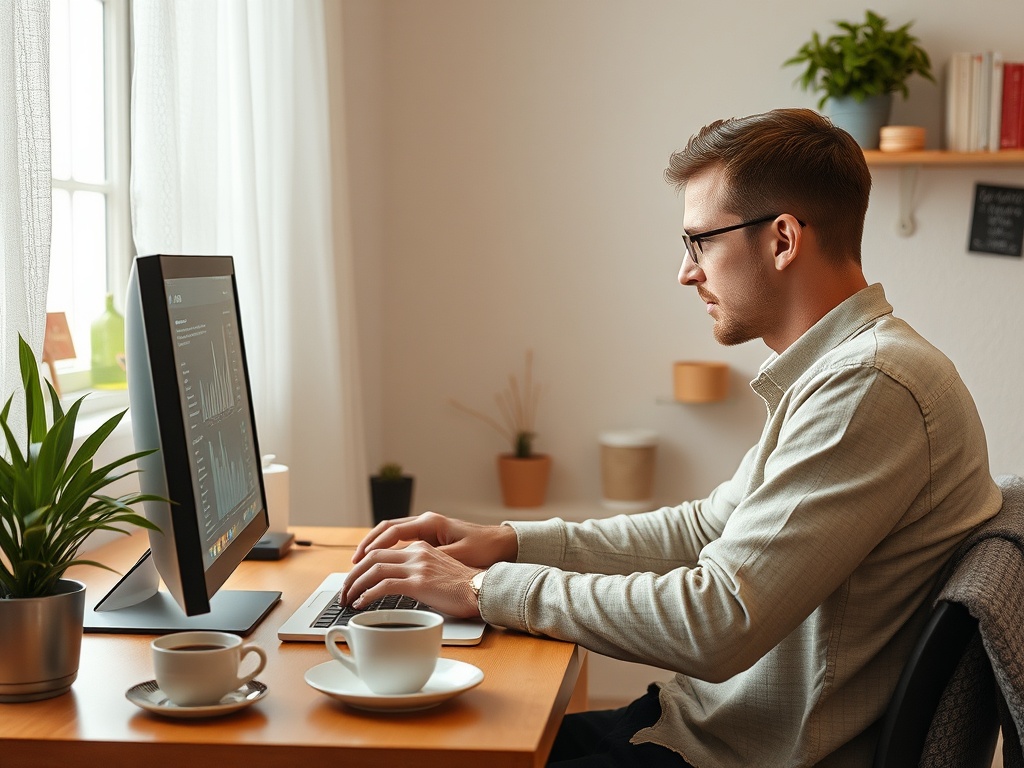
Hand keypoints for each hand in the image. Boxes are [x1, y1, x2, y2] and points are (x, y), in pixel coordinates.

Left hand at [340, 540, 482, 618]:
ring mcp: (417, 566)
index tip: (354, 578)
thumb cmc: (464, 588)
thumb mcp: (438, 573)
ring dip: (355, 584)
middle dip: (353, 574)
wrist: (483, 590)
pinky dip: (368, 594)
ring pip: (374, 569)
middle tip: (344, 591)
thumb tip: (399, 588)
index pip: (382, 551)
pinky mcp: (419, 582)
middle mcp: (417, 553)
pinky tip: (361, 603)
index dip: (363, 564)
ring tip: (347, 599)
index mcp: (421, 548)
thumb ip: (419, 574)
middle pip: (372, 556)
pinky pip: (384, 585)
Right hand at [351, 511, 517, 568]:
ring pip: (392, 536)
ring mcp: (427, 531)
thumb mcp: (457, 556)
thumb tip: (407, 567)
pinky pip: (402, 544)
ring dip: (375, 549)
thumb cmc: (484, 549)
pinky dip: (389, 553)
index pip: (391, 531)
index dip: (373, 546)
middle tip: (353, 565)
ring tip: (360, 567)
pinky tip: (380, 566)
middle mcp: (425, 523)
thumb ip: (432, 560)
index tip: (360, 560)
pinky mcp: (431, 541)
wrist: (503, 545)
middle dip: (367, 546)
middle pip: (386, 530)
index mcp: (429, 523)